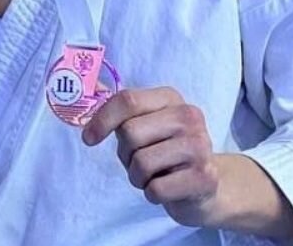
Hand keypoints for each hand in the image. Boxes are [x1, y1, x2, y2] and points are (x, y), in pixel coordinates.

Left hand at [82, 87, 221, 227]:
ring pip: (141, 163)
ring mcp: (200, 146)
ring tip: (154, 176)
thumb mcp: (145, 127)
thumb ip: (121, 116)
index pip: (127, 100)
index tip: (89, 139)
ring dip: (138, 177)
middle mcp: (189, 117)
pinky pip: (156, 189)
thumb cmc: (165, 154)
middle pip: (130, 133)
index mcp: (171, 98)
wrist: (206, 187)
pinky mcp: (204, 177)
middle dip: (125, 154)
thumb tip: (86, 117)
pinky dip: (153, 194)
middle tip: (139, 161)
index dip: (102, 120)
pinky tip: (167, 188)